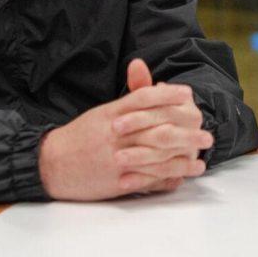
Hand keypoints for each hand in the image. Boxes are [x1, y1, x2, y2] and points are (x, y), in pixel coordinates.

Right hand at [38, 59, 212, 200]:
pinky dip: (163, 179)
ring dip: (181, 160)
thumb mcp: (103, 113)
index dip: (167, 95)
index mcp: (112, 113)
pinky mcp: (113, 180)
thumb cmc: (81, 136)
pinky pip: (143, 179)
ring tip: (200, 161)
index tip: (188, 95)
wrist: (51, 163)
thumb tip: (150, 76)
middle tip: (206, 135)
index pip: (143, 98)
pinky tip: (180, 178)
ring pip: (153, 157)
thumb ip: (129, 97)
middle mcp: (114, 133)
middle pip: (155, 129)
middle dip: (185, 133)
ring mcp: (114, 158)